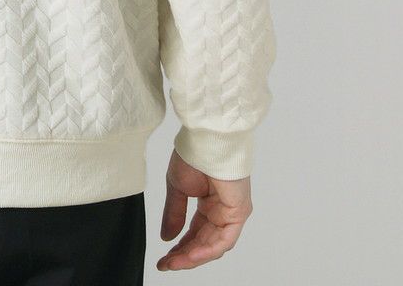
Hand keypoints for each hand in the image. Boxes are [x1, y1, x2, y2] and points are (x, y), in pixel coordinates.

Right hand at [157, 149, 252, 270]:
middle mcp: (222, 211)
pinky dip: (206, 250)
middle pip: (204, 242)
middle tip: (166, 263)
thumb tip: (167, 237)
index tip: (164, 257)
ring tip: (174, 262)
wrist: (206, 138)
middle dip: (184, 255)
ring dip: (193, 256)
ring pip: (214, 245)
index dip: (179, 247)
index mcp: (209, 203)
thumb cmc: (194, 155)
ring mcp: (232, 213)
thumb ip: (174, 214)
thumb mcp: (177, 188)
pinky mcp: (239, 213)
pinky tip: (189, 255)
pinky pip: (224, 239)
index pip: (195, 233)